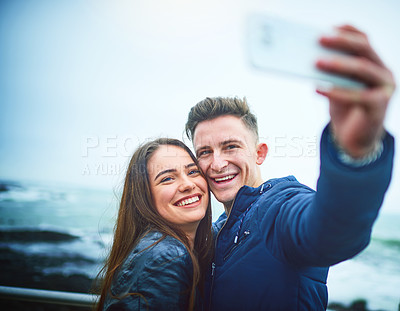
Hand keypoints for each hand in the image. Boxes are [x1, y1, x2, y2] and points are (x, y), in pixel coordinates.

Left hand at [316, 25, 395, 157]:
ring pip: (362, 69)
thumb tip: (307, 57)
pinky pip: (357, 95)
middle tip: (319, 39)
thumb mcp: (336, 86)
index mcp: (374, 63)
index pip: (364, 40)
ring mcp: (384, 88)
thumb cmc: (344, 109)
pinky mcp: (379, 106)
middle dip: (341, 42)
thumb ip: (329, 72)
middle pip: (364, 49)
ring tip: (316, 62)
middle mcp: (383, 72)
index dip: (348, 31)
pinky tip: (316, 88)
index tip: (328, 27)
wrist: (354, 139)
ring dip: (338, 64)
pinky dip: (335, 91)